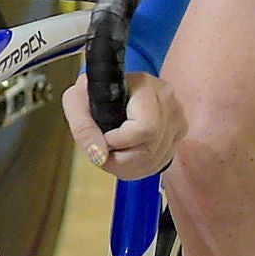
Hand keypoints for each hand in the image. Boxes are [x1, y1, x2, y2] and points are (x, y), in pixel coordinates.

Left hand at [65, 69, 183, 180]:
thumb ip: (83, 127)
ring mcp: (177, 119)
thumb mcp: (76, 100)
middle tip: (102, 155)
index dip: (120, 142)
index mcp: (146, 87)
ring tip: (111, 155)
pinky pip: (161, 163)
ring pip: (155, 161)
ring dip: (127, 168)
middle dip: (120, 161)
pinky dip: (138, 168)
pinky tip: (125, 157)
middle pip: (149, 150)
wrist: (111, 88)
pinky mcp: (178, 134)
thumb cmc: (95, 91)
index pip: (145, 128)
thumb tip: (99, 153)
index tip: (103, 141)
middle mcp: (168, 103)